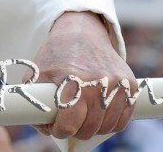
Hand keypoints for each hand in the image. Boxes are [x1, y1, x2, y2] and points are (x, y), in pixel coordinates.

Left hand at [30, 11, 135, 142]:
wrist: (82, 32)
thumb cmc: (57, 55)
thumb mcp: (37, 73)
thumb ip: (33, 102)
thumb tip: (45, 128)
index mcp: (73, 80)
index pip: (70, 124)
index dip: (60, 131)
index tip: (56, 127)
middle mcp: (98, 82)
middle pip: (89, 129)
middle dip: (76, 131)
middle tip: (69, 122)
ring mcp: (117, 83)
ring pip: (107, 127)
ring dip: (94, 128)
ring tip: (83, 118)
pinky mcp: (129, 84)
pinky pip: (123, 119)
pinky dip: (112, 123)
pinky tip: (100, 116)